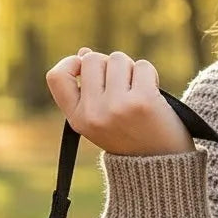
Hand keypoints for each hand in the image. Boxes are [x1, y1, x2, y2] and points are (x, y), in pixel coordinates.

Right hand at [44, 48, 194, 156]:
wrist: (162, 166)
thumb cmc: (130, 138)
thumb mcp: (100, 120)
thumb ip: (88, 89)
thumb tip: (84, 52)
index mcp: (78, 120)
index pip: (56, 77)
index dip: (70, 63)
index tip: (83, 64)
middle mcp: (94, 114)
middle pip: (92, 59)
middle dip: (109, 66)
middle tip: (123, 89)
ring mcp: (117, 107)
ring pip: (118, 59)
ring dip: (131, 70)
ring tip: (138, 94)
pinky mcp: (143, 101)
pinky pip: (143, 66)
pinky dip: (150, 76)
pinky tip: (153, 96)